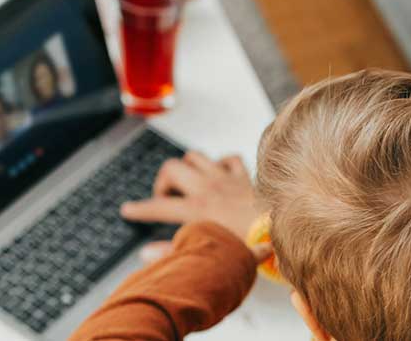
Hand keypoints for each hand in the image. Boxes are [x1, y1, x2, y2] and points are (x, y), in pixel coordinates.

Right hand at [121, 153, 262, 261]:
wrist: (281, 229)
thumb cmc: (248, 244)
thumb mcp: (206, 251)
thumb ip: (172, 252)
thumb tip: (146, 253)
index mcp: (197, 209)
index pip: (158, 207)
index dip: (139, 210)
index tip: (128, 210)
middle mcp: (208, 188)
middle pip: (171, 168)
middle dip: (162, 181)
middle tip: (164, 197)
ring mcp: (226, 178)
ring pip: (196, 157)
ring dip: (187, 167)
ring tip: (187, 183)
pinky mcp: (244, 175)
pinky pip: (228, 158)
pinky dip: (220, 163)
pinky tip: (219, 174)